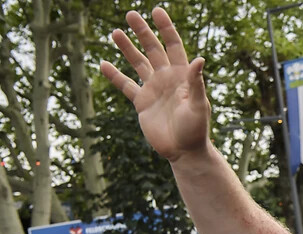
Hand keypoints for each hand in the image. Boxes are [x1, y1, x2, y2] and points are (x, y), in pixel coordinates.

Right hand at [100, 8, 210, 161]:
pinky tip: (103, 64)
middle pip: (153, 49)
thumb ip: (196, 82)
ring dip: (127, 48)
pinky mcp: (142, 103)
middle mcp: (167, 78)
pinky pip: (126, 86)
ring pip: (138, 63)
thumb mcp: (198, 105)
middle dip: (143, 32)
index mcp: (182, 75)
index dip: (166, 28)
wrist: (184, 151)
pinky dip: (115, 76)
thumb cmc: (196, 129)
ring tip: (115, 32)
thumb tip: (199, 59)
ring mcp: (154, 89)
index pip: (173, 45)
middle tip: (130, 14)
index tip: (156, 11)